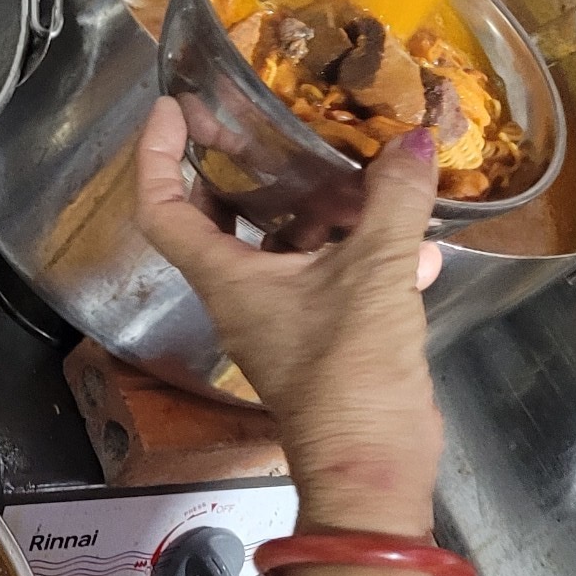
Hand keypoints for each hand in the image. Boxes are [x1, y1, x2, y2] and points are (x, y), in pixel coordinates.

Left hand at [133, 96, 443, 533]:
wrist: (374, 466)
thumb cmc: (350, 375)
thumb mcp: (374, 274)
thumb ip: (392, 202)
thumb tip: (412, 140)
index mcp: (226, 278)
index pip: (162, 209)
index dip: (156, 154)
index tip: (172, 109)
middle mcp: (244, 295)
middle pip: (221, 219)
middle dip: (238, 167)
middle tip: (262, 121)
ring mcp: (284, 318)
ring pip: (286, 246)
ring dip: (317, 206)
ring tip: (355, 164)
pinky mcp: (325, 337)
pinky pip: (335, 277)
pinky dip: (368, 251)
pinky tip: (419, 237)